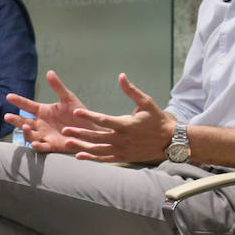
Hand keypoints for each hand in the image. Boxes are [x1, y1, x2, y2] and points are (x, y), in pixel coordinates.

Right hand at [4, 70, 96, 153]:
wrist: (91, 130)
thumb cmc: (79, 113)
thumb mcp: (69, 99)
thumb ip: (58, 87)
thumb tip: (49, 72)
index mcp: (43, 111)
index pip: (27, 106)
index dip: (18, 101)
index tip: (9, 96)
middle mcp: (41, 124)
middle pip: (24, 122)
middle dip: (15, 120)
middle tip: (7, 116)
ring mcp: (45, 135)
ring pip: (30, 135)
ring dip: (26, 132)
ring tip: (25, 126)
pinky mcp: (52, 145)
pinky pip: (42, 146)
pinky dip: (37, 145)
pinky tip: (34, 142)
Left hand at [58, 73, 173, 162]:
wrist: (169, 141)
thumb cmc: (157, 119)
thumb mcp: (147, 103)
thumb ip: (132, 91)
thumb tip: (121, 76)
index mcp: (126, 124)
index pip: (104, 119)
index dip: (89, 115)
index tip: (76, 111)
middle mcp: (122, 138)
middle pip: (97, 136)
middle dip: (80, 133)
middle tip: (65, 130)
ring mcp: (122, 149)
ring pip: (98, 149)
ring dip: (82, 146)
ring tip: (67, 142)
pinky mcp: (123, 157)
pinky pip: (104, 158)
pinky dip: (92, 158)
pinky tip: (78, 155)